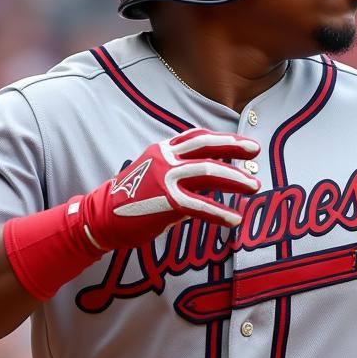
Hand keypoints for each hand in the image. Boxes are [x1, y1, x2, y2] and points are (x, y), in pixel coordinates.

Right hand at [80, 127, 260, 250]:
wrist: (99, 217)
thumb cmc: (128, 201)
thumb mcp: (154, 176)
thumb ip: (180, 176)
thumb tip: (207, 186)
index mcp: (162, 150)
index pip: (198, 137)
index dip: (223, 139)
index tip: (245, 144)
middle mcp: (165, 158)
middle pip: (208, 147)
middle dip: (235, 148)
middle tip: (257, 151)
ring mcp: (166, 178)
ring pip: (209, 172)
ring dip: (235, 179)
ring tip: (254, 186)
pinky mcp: (166, 201)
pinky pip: (201, 206)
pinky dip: (220, 213)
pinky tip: (234, 219)